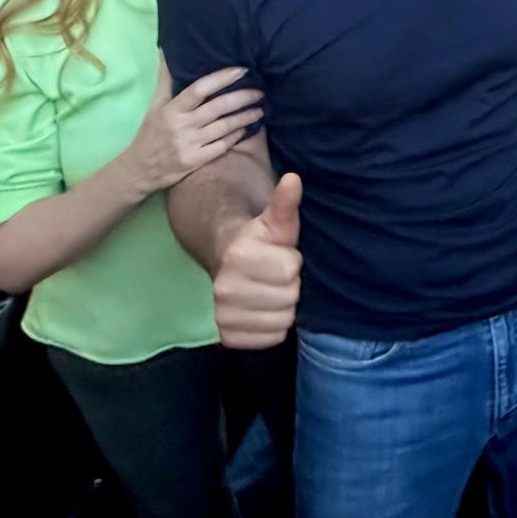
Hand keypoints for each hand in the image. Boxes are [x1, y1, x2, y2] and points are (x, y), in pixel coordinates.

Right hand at [127, 65, 265, 196]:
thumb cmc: (150, 133)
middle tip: (261, 91)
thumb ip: (165, 80)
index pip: (199, 89)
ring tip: (260, 108)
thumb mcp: (154, 106)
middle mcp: (183, 126)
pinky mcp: (197, 161)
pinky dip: (236, 136)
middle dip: (242, 97)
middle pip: (218, 108)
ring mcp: (191, 145)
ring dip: (245, 117)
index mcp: (172, 109)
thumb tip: (166, 51)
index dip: (222, 78)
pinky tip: (247, 129)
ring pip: (224, 127)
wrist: (140, 170)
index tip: (242, 70)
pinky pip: (222, 146)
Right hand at [214, 172, 304, 347]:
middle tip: (276, 276)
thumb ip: (285, 204)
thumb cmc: (261, 242)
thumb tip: (293, 179)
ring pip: (283, 321)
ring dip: (283, 308)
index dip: (292, 262)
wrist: (227, 265)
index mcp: (238, 256)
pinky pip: (272, 338)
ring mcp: (222, 315)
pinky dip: (273, 327)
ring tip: (271, 291)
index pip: (290, 269)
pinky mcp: (226, 337)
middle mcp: (224, 288)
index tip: (281, 256)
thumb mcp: (275, 222)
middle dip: (289, 285)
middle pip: (289, 298)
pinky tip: (264, 310)